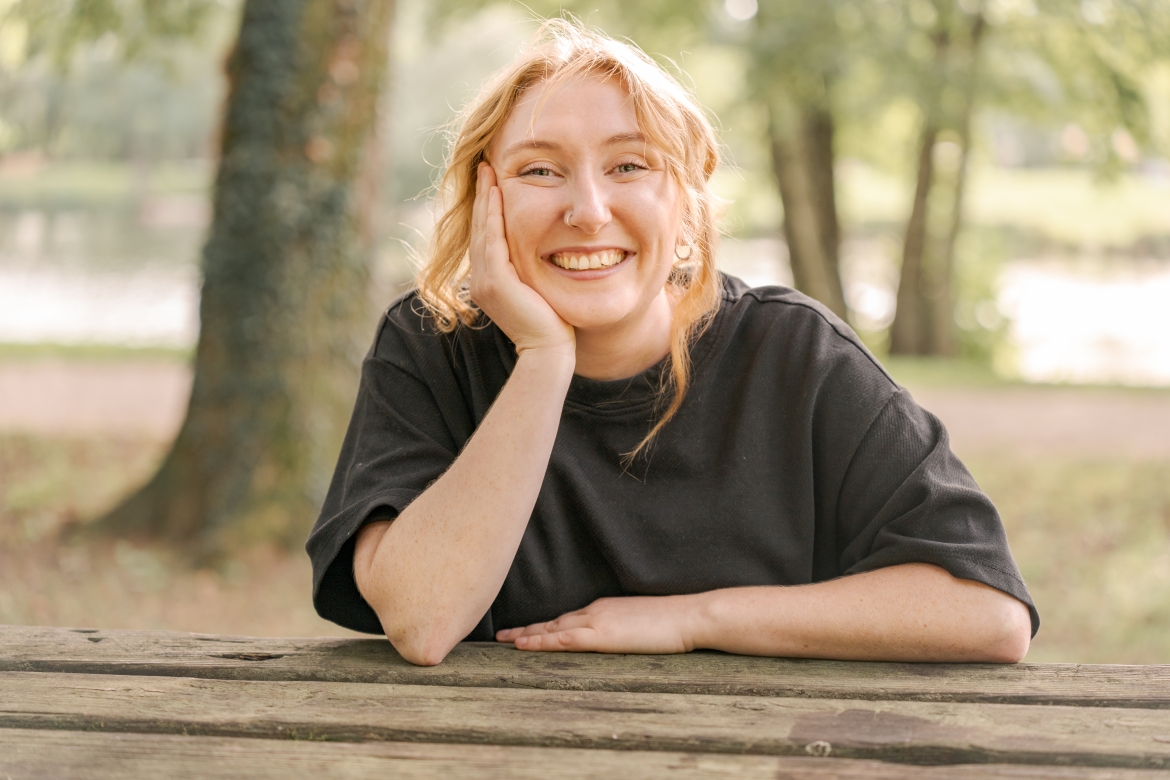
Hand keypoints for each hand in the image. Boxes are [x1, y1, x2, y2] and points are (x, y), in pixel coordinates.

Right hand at [470, 163, 574, 357]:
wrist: (548, 351)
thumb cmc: (552, 324)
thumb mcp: (537, 290)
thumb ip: (531, 272)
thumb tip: (545, 254)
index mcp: (488, 281)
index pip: (486, 236)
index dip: (487, 208)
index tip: (492, 182)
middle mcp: (479, 280)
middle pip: (479, 228)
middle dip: (481, 196)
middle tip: (484, 166)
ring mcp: (484, 281)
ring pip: (482, 230)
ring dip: (484, 198)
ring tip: (487, 171)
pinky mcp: (495, 281)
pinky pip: (492, 239)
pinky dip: (493, 214)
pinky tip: (497, 193)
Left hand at [495, 595, 698, 653]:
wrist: (689, 616)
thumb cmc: (674, 623)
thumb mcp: (642, 625)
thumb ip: (625, 630)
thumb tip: (618, 639)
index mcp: (605, 609)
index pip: (568, 619)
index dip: (545, 626)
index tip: (526, 631)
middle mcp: (595, 611)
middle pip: (554, 621)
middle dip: (528, 629)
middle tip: (503, 636)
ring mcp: (597, 621)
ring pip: (552, 628)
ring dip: (527, 635)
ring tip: (504, 642)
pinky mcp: (601, 635)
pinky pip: (563, 639)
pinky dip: (541, 641)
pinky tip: (524, 645)